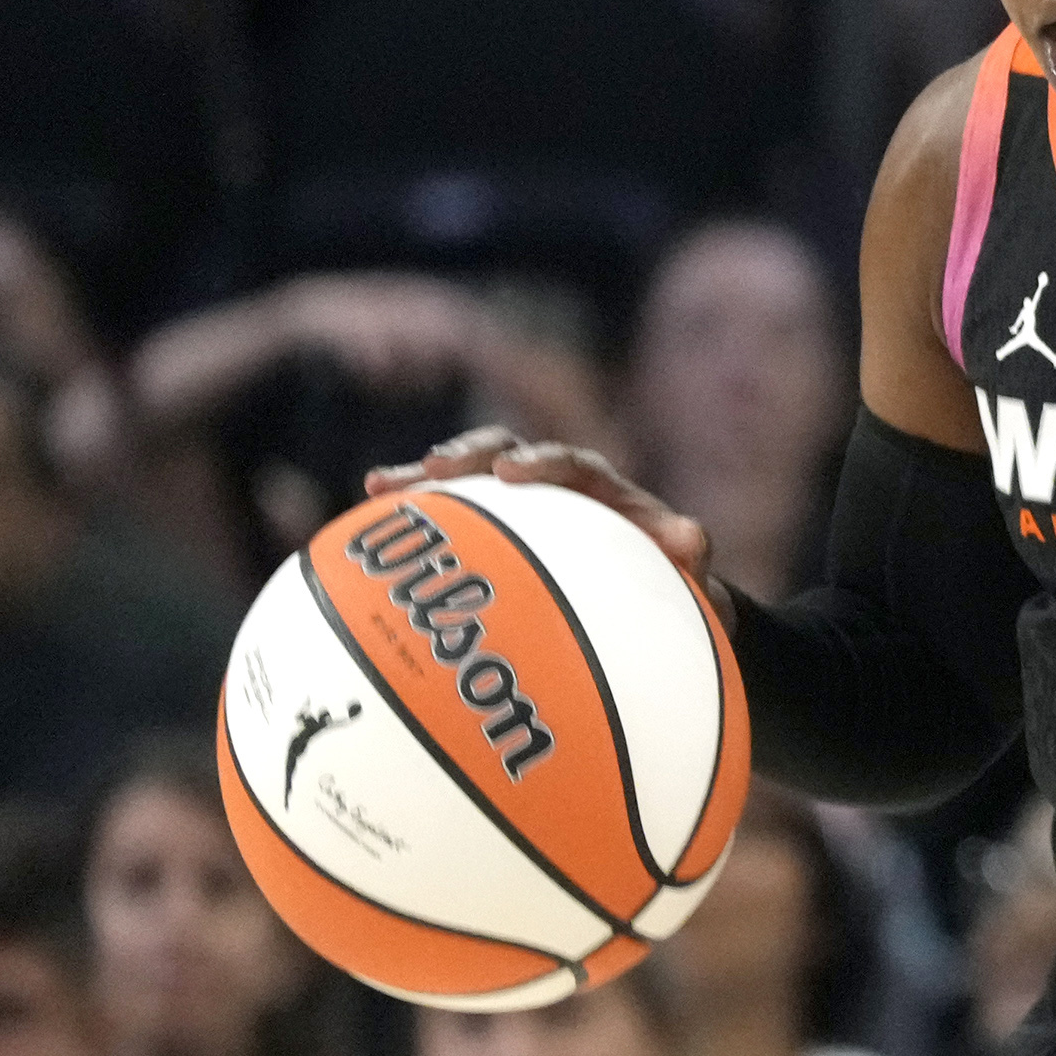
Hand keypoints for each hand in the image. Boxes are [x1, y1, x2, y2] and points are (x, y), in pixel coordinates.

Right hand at [367, 427, 717, 601]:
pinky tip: (364, 521)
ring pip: (468, 481)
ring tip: (382, 485)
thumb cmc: (671, 587)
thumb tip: (691, 536)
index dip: (542, 462)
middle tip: (436, 469)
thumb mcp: (689, 574)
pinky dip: (414, 517)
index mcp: (604, 493)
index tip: (513, 472)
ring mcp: (519, 508)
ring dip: (427, 479)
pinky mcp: (492, 532)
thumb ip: (690, 554)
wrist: (655, 601)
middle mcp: (557, 488)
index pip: (574, 464)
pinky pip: (448, 520)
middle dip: (471, 455)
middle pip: (507, 454)